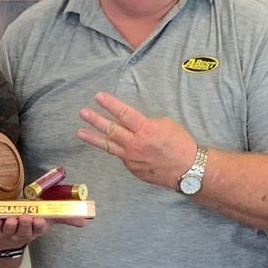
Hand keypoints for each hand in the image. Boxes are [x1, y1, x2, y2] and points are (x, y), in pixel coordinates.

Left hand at [0, 211, 86, 251]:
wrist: (3, 238)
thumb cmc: (27, 224)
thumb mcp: (46, 219)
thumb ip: (64, 218)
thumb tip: (85, 220)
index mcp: (34, 230)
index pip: (39, 229)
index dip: (39, 226)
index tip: (40, 219)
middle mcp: (20, 234)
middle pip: (24, 231)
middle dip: (25, 224)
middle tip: (25, 217)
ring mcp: (5, 233)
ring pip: (7, 230)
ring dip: (9, 225)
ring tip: (10, 218)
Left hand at [77, 92, 198, 188]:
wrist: (187, 170)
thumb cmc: (180, 145)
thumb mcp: (165, 125)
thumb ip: (146, 123)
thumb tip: (134, 125)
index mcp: (146, 130)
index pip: (124, 113)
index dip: (110, 104)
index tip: (99, 96)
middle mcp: (135, 144)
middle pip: (111, 129)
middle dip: (95, 120)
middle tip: (83, 112)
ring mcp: (131, 158)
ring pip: (108, 146)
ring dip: (93, 137)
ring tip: (80, 132)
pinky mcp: (132, 168)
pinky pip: (120, 155)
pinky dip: (113, 149)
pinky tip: (107, 144)